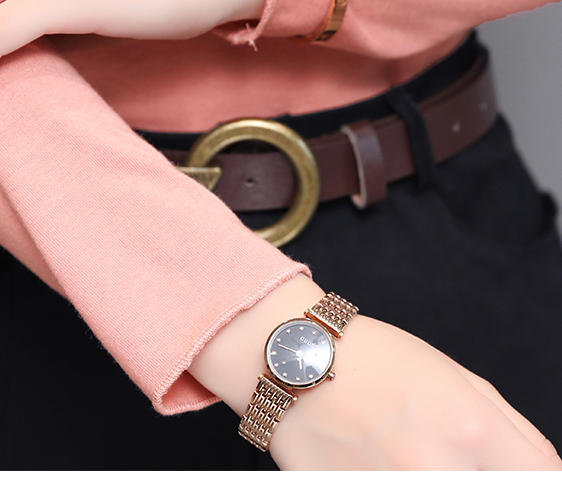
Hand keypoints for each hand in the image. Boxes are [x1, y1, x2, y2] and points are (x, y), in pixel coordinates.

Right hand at [190, 275, 561, 469]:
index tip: (509, 472)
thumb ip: (513, 434)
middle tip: (445, 456)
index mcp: (471, 429)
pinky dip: (389, 480)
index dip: (530, 479)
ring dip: (436, 478)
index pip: (541, 478)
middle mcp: (434, 467)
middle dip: (474, 476)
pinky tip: (378, 463)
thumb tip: (543, 473)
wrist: (292, 360)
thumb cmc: (372, 358)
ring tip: (407, 454)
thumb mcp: (456, 377)